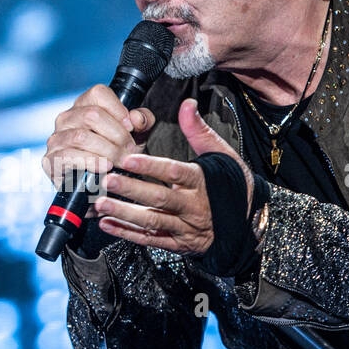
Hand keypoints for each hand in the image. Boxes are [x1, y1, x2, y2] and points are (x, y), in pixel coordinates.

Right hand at [42, 84, 155, 216]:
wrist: (100, 188)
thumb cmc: (116, 156)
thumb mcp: (136, 136)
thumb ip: (142, 122)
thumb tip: (137, 119)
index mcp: (85, 105)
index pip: (98, 93)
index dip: (118, 109)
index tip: (131, 128)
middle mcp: (67, 118)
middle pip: (92, 115)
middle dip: (116, 135)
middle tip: (129, 150)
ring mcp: (56, 138)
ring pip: (81, 136)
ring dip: (106, 150)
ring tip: (119, 161)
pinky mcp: (51, 159)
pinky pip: (69, 156)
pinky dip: (91, 161)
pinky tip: (105, 167)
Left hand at [91, 98, 254, 252]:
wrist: (248, 221)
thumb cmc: (231, 183)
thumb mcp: (220, 154)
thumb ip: (198, 130)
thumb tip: (187, 105)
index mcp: (202, 181)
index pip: (174, 172)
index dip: (150, 167)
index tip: (128, 159)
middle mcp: (193, 206)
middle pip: (159, 198)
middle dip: (132, 190)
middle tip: (107, 180)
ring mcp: (186, 228)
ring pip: (153, 221)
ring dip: (124, 214)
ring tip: (100, 204)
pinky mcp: (179, 244)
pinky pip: (152, 240)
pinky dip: (128, 234)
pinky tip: (107, 224)